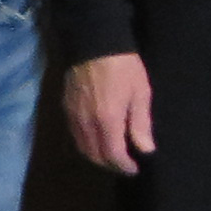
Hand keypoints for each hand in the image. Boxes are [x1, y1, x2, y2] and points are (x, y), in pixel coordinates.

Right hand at [65, 51, 155, 173]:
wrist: (94, 41)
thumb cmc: (123, 66)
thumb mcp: (140, 92)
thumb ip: (141, 123)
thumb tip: (145, 149)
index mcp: (107, 120)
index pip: (113, 154)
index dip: (123, 165)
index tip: (134, 169)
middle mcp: (86, 123)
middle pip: (95, 155)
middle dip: (110, 164)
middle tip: (124, 164)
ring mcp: (73, 115)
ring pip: (82, 147)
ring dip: (96, 156)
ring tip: (112, 155)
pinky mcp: (66, 107)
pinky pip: (75, 134)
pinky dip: (86, 143)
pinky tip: (97, 139)